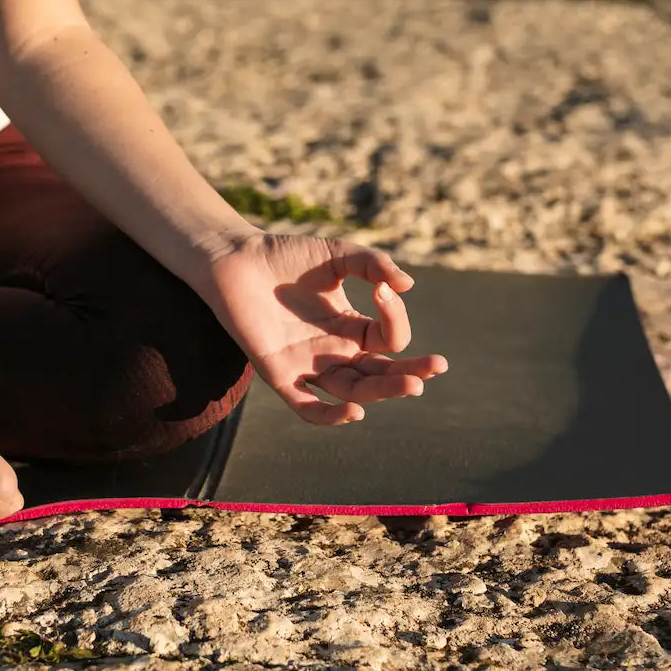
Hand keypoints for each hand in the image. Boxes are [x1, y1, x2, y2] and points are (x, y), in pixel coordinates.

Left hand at [198, 232, 447, 424]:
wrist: (234, 259)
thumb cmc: (285, 255)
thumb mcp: (337, 255)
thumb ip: (373, 264)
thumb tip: (406, 286)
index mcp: (350, 327)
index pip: (388, 339)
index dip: (395, 318)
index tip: (385, 290)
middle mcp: (333, 352)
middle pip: (379, 375)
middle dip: (409, 373)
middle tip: (436, 367)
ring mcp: (308, 366)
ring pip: (353, 392)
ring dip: (383, 392)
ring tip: (412, 385)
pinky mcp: (279, 374)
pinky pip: (306, 407)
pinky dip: (329, 415)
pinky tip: (355, 411)